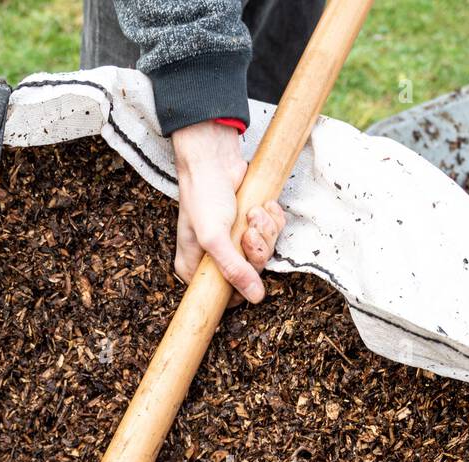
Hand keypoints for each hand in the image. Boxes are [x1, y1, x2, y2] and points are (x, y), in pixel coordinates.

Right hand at [171, 120, 286, 305]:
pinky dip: (272, 219)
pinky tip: (261, 206)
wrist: (214, 156)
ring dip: (265, 231)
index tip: (246, 264)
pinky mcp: (251, 224)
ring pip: (264, 252)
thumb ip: (233, 270)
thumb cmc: (203, 194)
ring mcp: (234, 241)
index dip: (242, 285)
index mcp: (195, 267)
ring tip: (253, 213)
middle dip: (256, 250)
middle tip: (248, 232)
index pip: (225, 296)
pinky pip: (273, 233)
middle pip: (251, 274)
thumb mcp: (213, 237)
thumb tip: (256, 298)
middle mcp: (215, 258)